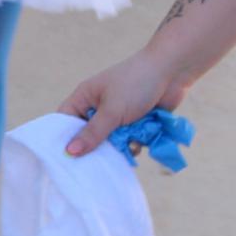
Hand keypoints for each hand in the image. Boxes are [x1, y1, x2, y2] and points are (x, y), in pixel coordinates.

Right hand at [60, 46, 187, 155]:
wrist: (172, 72)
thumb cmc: (136, 84)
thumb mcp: (112, 111)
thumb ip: (92, 133)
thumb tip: (69, 152)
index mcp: (85, 97)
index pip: (65, 120)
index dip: (63, 138)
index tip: (65, 159)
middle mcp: (99, 107)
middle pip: (89, 135)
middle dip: (96, 147)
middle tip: (97, 163)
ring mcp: (118, 116)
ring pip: (110, 141)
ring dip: (119, 146)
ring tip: (126, 146)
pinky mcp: (135, 123)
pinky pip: (128, 140)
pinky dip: (133, 144)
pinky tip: (140, 144)